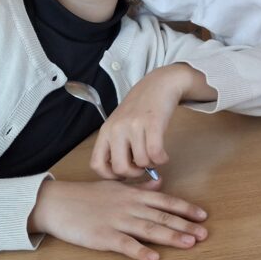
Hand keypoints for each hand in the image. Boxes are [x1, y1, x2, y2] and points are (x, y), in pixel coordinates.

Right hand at [29, 179, 207, 259]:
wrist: (57, 202)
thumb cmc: (87, 195)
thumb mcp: (116, 187)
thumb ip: (138, 188)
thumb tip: (159, 186)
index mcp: (133, 195)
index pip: (165, 201)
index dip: (185, 208)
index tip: (203, 216)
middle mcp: (129, 207)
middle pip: (162, 216)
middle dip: (185, 225)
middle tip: (204, 234)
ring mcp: (117, 221)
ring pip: (149, 229)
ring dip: (171, 237)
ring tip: (190, 244)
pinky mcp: (102, 236)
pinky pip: (125, 244)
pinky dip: (140, 251)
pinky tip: (154, 258)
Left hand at [90, 65, 212, 179]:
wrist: (159, 84)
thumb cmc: (140, 107)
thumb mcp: (120, 123)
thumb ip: (118, 145)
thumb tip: (123, 174)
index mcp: (106, 131)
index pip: (97, 164)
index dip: (110, 176)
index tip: (123, 173)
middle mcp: (117, 129)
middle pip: (120, 168)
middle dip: (135, 174)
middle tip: (143, 167)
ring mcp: (134, 125)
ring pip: (142, 162)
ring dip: (152, 164)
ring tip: (155, 156)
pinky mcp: (152, 123)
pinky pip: (156, 153)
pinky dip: (162, 159)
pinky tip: (164, 155)